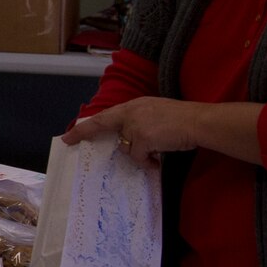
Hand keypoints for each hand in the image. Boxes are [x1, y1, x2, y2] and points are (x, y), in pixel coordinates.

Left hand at [62, 97, 200, 167]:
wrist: (199, 121)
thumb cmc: (183, 119)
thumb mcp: (156, 113)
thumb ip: (139, 121)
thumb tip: (128, 140)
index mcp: (135, 105)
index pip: (105, 115)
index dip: (85, 126)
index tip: (68, 136)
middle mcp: (131, 113)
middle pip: (104, 126)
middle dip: (84, 133)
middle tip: (67, 140)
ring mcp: (135, 126)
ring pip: (127, 148)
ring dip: (140, 153)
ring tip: (158, 150)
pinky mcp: (142, 138)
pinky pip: (138, 157)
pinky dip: (148, 162)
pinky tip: (159, 160)